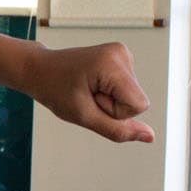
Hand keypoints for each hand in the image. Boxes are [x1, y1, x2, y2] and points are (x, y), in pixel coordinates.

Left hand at [19, 41, 154, 143]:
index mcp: (114, 63)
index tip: (92, 101)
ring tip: (86, 89)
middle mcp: (122, 54)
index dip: (116, 113)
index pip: (139, 105)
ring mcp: (122, 54)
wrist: (40, 69)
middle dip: (112, 107)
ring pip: (132, 97)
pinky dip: (109, 93)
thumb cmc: (55, 90)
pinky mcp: (120, 58)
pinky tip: (91, 84)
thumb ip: (118, 130)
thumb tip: (150, 137)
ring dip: (109, 100)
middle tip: (86, 96)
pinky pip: (126, 90)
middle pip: (137, 101)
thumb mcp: (84, 116)